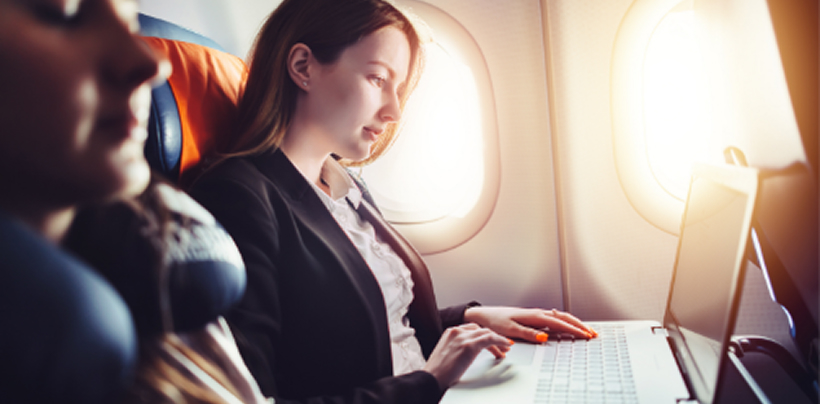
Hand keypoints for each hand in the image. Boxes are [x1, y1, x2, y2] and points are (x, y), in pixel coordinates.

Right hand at [423, 323, 512, 390]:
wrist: (432, 378)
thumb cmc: (437, 372)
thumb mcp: (447, 354)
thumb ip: (457, 348)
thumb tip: (469, 353)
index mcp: (450, 332)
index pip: (472, 329)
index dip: (484, 335)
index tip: (491, 341)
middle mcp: (456, 331)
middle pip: (480, 330)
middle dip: (493, 337)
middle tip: (502, 346)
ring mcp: (463, 337)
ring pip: (487, 333)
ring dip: (499, 340)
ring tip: (506, 348)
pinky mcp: (469, 345)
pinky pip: (490, 339)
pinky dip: (500, 341)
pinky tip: (506, 345)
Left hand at [463, 306, 596, 341]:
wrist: (484, 315)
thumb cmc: (495, 322)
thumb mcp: (510, 330)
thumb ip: (528, 333)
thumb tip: (545, 337)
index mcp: (534, 316)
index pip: (559, 323)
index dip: (574, 329)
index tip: (586, 335)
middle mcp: (537, 313)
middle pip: (564, 318)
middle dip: (580, 325)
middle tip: (593, 333)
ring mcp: (536, 315)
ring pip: (560, 317)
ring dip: (574, 323)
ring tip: (586, 330)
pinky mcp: (533, 318)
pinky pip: (554, 318)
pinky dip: (565, 321)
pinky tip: (568, 324)